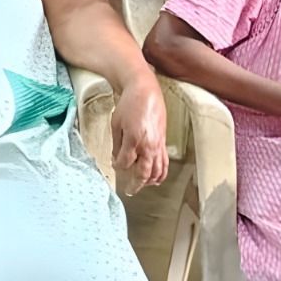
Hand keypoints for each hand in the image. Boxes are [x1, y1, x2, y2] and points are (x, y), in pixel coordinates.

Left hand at [110, 78, 168, 195]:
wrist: (145, 91)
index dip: (118, 166)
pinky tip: (156, 176)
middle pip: (144, 173)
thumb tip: (118, 159)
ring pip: (158, 170)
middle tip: (130, 189)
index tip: (115, 165)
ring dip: (150, 180)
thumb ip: (117, 144)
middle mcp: (149, 145)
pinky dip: (161, 171)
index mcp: (134, 140)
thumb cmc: (129, 104)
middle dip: (136, 183)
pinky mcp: (163, 141)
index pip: (125, 163)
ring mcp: (158, 144)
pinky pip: (165, 161)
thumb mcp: (116, 124)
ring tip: (143, 185)